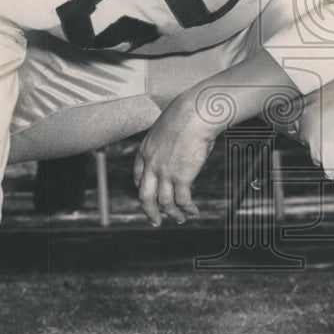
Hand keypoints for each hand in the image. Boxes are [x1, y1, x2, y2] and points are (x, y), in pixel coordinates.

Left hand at [133, 94, 216, 225]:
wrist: (195, 113)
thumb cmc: (187, 114)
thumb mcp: (168, 128)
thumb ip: (169, 142)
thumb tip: (181, 146)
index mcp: (145, 150)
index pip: (138, 176)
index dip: (142, 188)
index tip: (148, 195)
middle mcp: (151, 164)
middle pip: (145, 195)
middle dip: (150, 211)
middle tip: (155, 220)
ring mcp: (165, 172)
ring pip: (164, 202)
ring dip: (173, 214)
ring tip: (180, 219)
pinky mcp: (181, 177)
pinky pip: (182, 200)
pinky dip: (187, 209)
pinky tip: (193, 211)